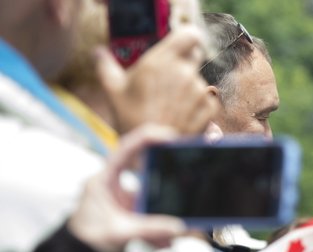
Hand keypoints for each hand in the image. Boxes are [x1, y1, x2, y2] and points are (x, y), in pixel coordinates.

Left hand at [68, 124, 185, 251]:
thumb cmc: (89, 239)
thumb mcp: (119, 233)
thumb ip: (149, 230)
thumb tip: (178, 227)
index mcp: (105, 179)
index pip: (126, 150)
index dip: (147, 138)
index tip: (170, 136)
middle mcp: (116, 184)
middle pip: (147, 170)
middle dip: (168, 178)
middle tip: (187, 171)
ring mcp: (126, 198)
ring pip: (154, 198)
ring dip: (164, 213)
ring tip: (169, 232)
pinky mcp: (133, 212)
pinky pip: (153, 215)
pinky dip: (160, 229)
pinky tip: (163, 243)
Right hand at [96, 25, 218, 134]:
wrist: (151, 150)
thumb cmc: (130, 118)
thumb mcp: (112, 89)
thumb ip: (105, 65)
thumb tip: (98, 52)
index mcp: (162, 61)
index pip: (190, 35)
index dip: (187, 40)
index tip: (179, 49)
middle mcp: (184, 72)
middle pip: (195, 57)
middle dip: (185, 64)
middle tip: (170, 81)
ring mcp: (199, 91)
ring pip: (199, 80)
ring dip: (189, 88)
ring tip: (171, 105)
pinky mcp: (209, 109)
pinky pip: (208, 99)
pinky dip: (198, 105)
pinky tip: (182, 115)